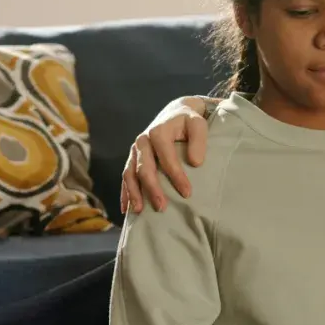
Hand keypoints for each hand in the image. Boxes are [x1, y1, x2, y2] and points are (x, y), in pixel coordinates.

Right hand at [121, 96, 211, 213]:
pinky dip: (125, 192)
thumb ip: (199, 140)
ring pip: (130, 174)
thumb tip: (195, 163)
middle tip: (162, 207)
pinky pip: (125, 176)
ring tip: (140, 211)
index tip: (187, 193)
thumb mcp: (198, 124)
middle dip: (152, 189)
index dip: (176, 176)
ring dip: (134, 193)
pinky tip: (127, 209)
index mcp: (158, 132)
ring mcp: (135, 150)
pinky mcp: (133, 158)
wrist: (176, 112)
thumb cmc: (189, 121)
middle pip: (144, 168)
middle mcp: (143, 141)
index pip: (166, 158)